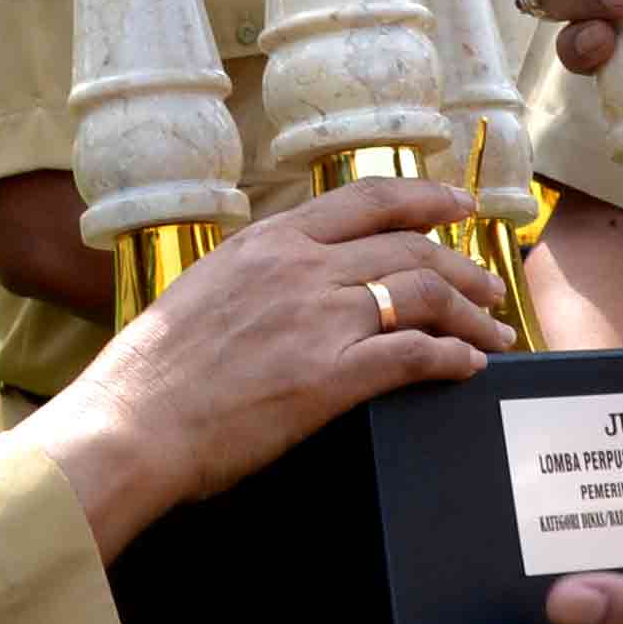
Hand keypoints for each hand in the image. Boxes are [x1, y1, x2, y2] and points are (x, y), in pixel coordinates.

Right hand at [20, 183, 513, 555]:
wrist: (129, 424)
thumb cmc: (153, 374)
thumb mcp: (205, 291)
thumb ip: (258, 276)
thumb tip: (293, 278)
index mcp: (268, 241)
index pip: (367, 200)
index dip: (425, 198)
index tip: (458, 204)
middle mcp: (300, 268)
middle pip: (410, 248)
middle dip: (464, 266)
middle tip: (491, 285)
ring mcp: (318, 319)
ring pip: (424, 296)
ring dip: (471, 314)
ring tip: (493, 332)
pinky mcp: (330, 376)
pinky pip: (415, 355)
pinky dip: (453, 357)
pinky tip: (468, 367)